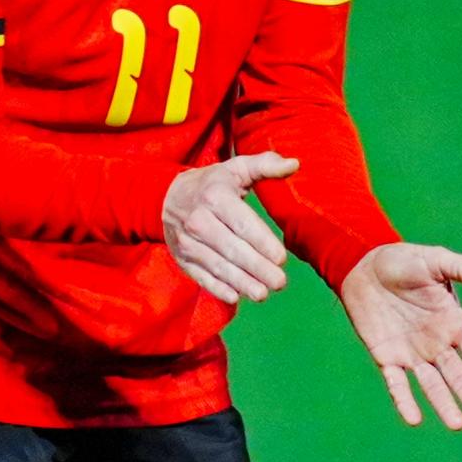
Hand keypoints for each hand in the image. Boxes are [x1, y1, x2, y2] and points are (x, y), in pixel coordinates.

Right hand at [163, 152, 298, 303]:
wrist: (166, 198)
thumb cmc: (212, 183)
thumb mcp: (236, 167)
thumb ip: (266, 164)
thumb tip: (294, 164)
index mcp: (215, 196)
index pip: (242, 224)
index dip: (262, 243)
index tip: (282, 258)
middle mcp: (199, 221)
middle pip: (232, 249)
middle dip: (257, 268)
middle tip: (280, 282)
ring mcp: (188, 243)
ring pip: (218, 266)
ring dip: (241, 283)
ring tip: (263, 294)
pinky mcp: (183, 259)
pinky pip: (201, 277)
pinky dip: (218, 289)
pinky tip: (235, 297)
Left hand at [338, 243, 461, 428]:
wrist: (364, 265)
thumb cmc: (404, 261)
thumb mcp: (434, 260)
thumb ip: (460, 268)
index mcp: (454, 323)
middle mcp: (437, 344)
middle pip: (459, 376)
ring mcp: (412, 354)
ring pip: (432, 386)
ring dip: (444, 405)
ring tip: (457, 425)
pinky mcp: (386, 358)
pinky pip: (397, 384)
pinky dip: (404, 400)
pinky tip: (413, 419)